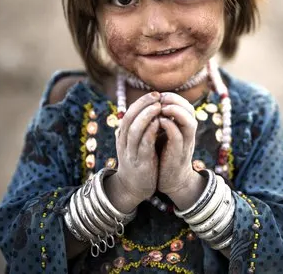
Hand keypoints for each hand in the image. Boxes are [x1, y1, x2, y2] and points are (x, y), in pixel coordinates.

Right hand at [106, 91, 160, 211]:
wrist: (132, 188)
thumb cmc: (138, 162)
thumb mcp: (136, 143)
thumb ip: (140, 128)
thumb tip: (149, 109)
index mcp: (123, 136)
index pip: (129, 113)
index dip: (141, 102)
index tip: (154, 94)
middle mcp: (124, 142)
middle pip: (129, 117)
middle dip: (143, 104)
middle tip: (157, 95)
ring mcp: (130, 152)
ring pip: (134, 129)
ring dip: (146, 115)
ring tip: (158, 105)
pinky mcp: (140, 162)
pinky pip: (143, 144)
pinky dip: (150, 131)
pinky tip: (159, 123)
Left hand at [157, 92, 204, 208]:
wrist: (171, 182)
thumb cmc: (165, 157)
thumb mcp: (166, 136)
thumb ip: (164, 121)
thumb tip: (153, 103)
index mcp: (184, 128)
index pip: (185, 105)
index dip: (173, 97)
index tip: (158, 94)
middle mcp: (188, 134)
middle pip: (190, 110)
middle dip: (175, 100)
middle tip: (160, 98)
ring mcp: (185, 144)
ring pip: (189, 122)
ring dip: (176, 111)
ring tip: (161, 107)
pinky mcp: (178, 155)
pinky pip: (178, 137)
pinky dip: (170, 127)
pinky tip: (159, 122)